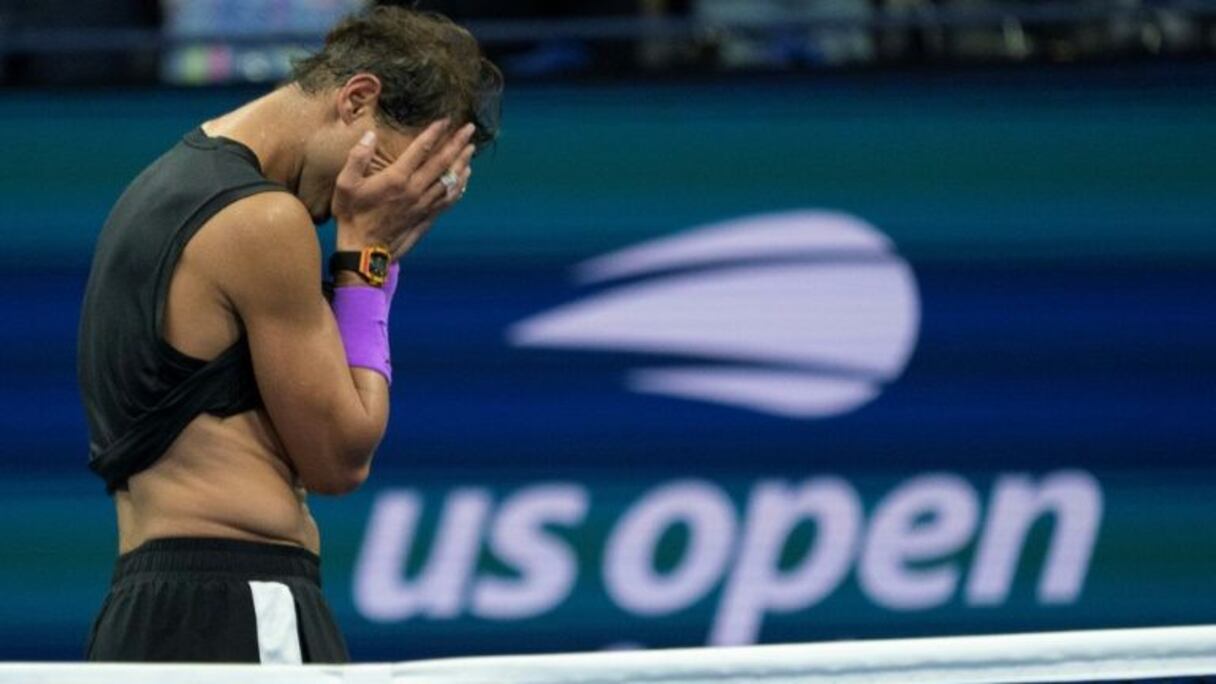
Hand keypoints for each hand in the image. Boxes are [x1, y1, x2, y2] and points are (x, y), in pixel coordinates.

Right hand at [331, 120, 475, 255]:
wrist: (364, 249)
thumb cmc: (352, 215)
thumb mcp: (345, 184)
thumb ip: (357, 157)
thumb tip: (370, 135)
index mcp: (396, 178)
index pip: (421, 149)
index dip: (435, 132)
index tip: (446, 120)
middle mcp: (415, 189)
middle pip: (442, 162)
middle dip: (457, 143)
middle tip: (470, 129)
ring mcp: (423, 204)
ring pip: (450, 180)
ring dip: (462, 162)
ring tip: (471, 149)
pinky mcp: (427, 216)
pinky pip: (449, 198)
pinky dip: (460, 186)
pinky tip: (465, 177)